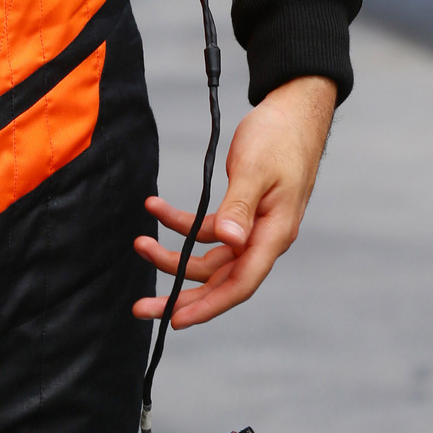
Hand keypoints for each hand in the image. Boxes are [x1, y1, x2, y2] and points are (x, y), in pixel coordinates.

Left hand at [133, 74, 336, 328]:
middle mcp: (263, 239)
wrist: (293, 113)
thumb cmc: (279, 138)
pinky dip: (180, 222)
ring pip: (210, 258)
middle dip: (180, 294)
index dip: (208, 306)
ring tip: (140, 244)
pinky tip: (155, 206)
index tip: (174, 319)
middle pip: (219, 280)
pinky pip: (208, 230)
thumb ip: (240, 207)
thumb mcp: (255, 170)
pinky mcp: (242, 213)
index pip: (239, 284)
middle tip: (142, 308)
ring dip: (174, 255)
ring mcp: (252, 228)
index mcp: (273, 235)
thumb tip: (230, 242)